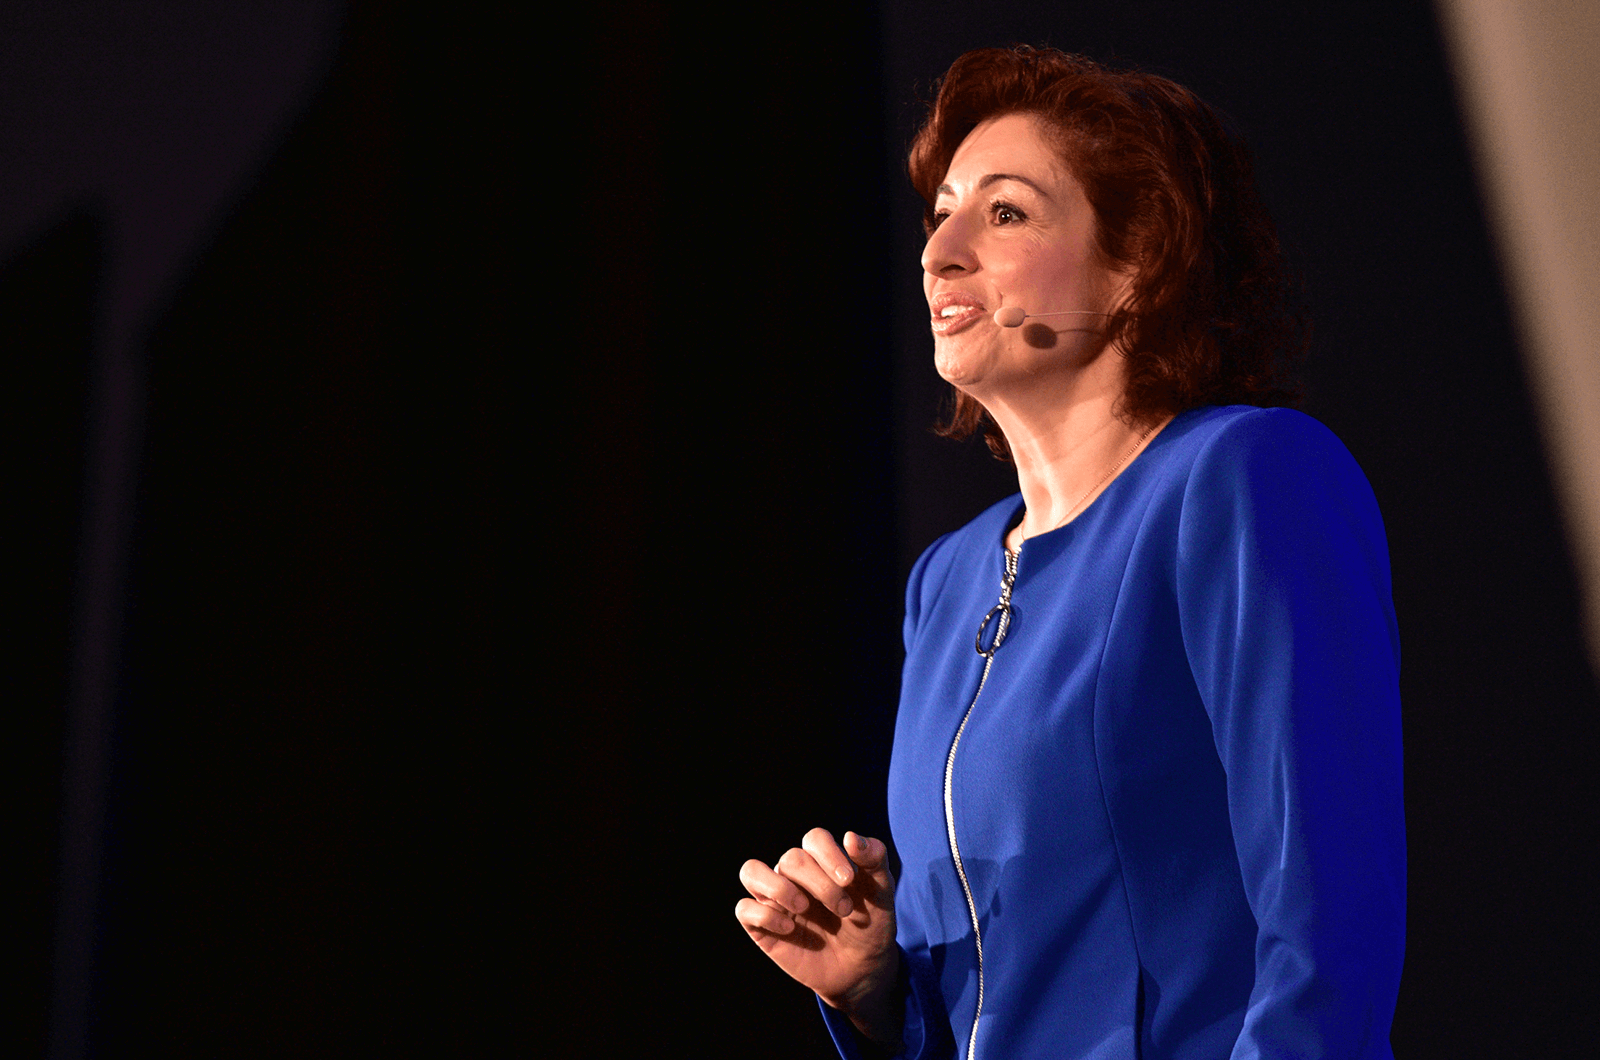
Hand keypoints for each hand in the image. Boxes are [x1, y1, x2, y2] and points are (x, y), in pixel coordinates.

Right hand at [736, 829, 899, 1043]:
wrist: (863, 970)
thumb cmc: (871, 925)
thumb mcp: (882, 893)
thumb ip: (874, 860)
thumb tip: (851, 837)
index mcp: (822, 860)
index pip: (814, 838)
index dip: (829, 854)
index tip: (849, 881)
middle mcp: (794, 875)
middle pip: (791, 859)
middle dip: (820, 884)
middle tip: (843, 909)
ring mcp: (775, 900)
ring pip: (751, 871)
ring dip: (778, 887)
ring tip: (803, 907)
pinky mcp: (762, 928)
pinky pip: (744, 909)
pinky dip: (765, 915)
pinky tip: (790, 929)